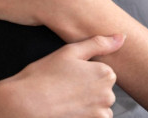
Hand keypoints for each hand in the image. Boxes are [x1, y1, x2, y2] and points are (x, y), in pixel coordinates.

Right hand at [0, 35, 123, 117]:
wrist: (25, 104)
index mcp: (105, 73)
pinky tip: (67, 110)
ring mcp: (100, 115)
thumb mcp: (70, 52)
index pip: (105, 73)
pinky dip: (83, 116)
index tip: (70, 74)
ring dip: (87, 106)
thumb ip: (98, 43)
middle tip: (65, 87)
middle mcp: (107, 96)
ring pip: (99, 108)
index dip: (87, 73)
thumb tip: (122, 37)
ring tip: (65, 100)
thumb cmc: (44, 76)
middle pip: (104, 92)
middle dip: (89, 90)